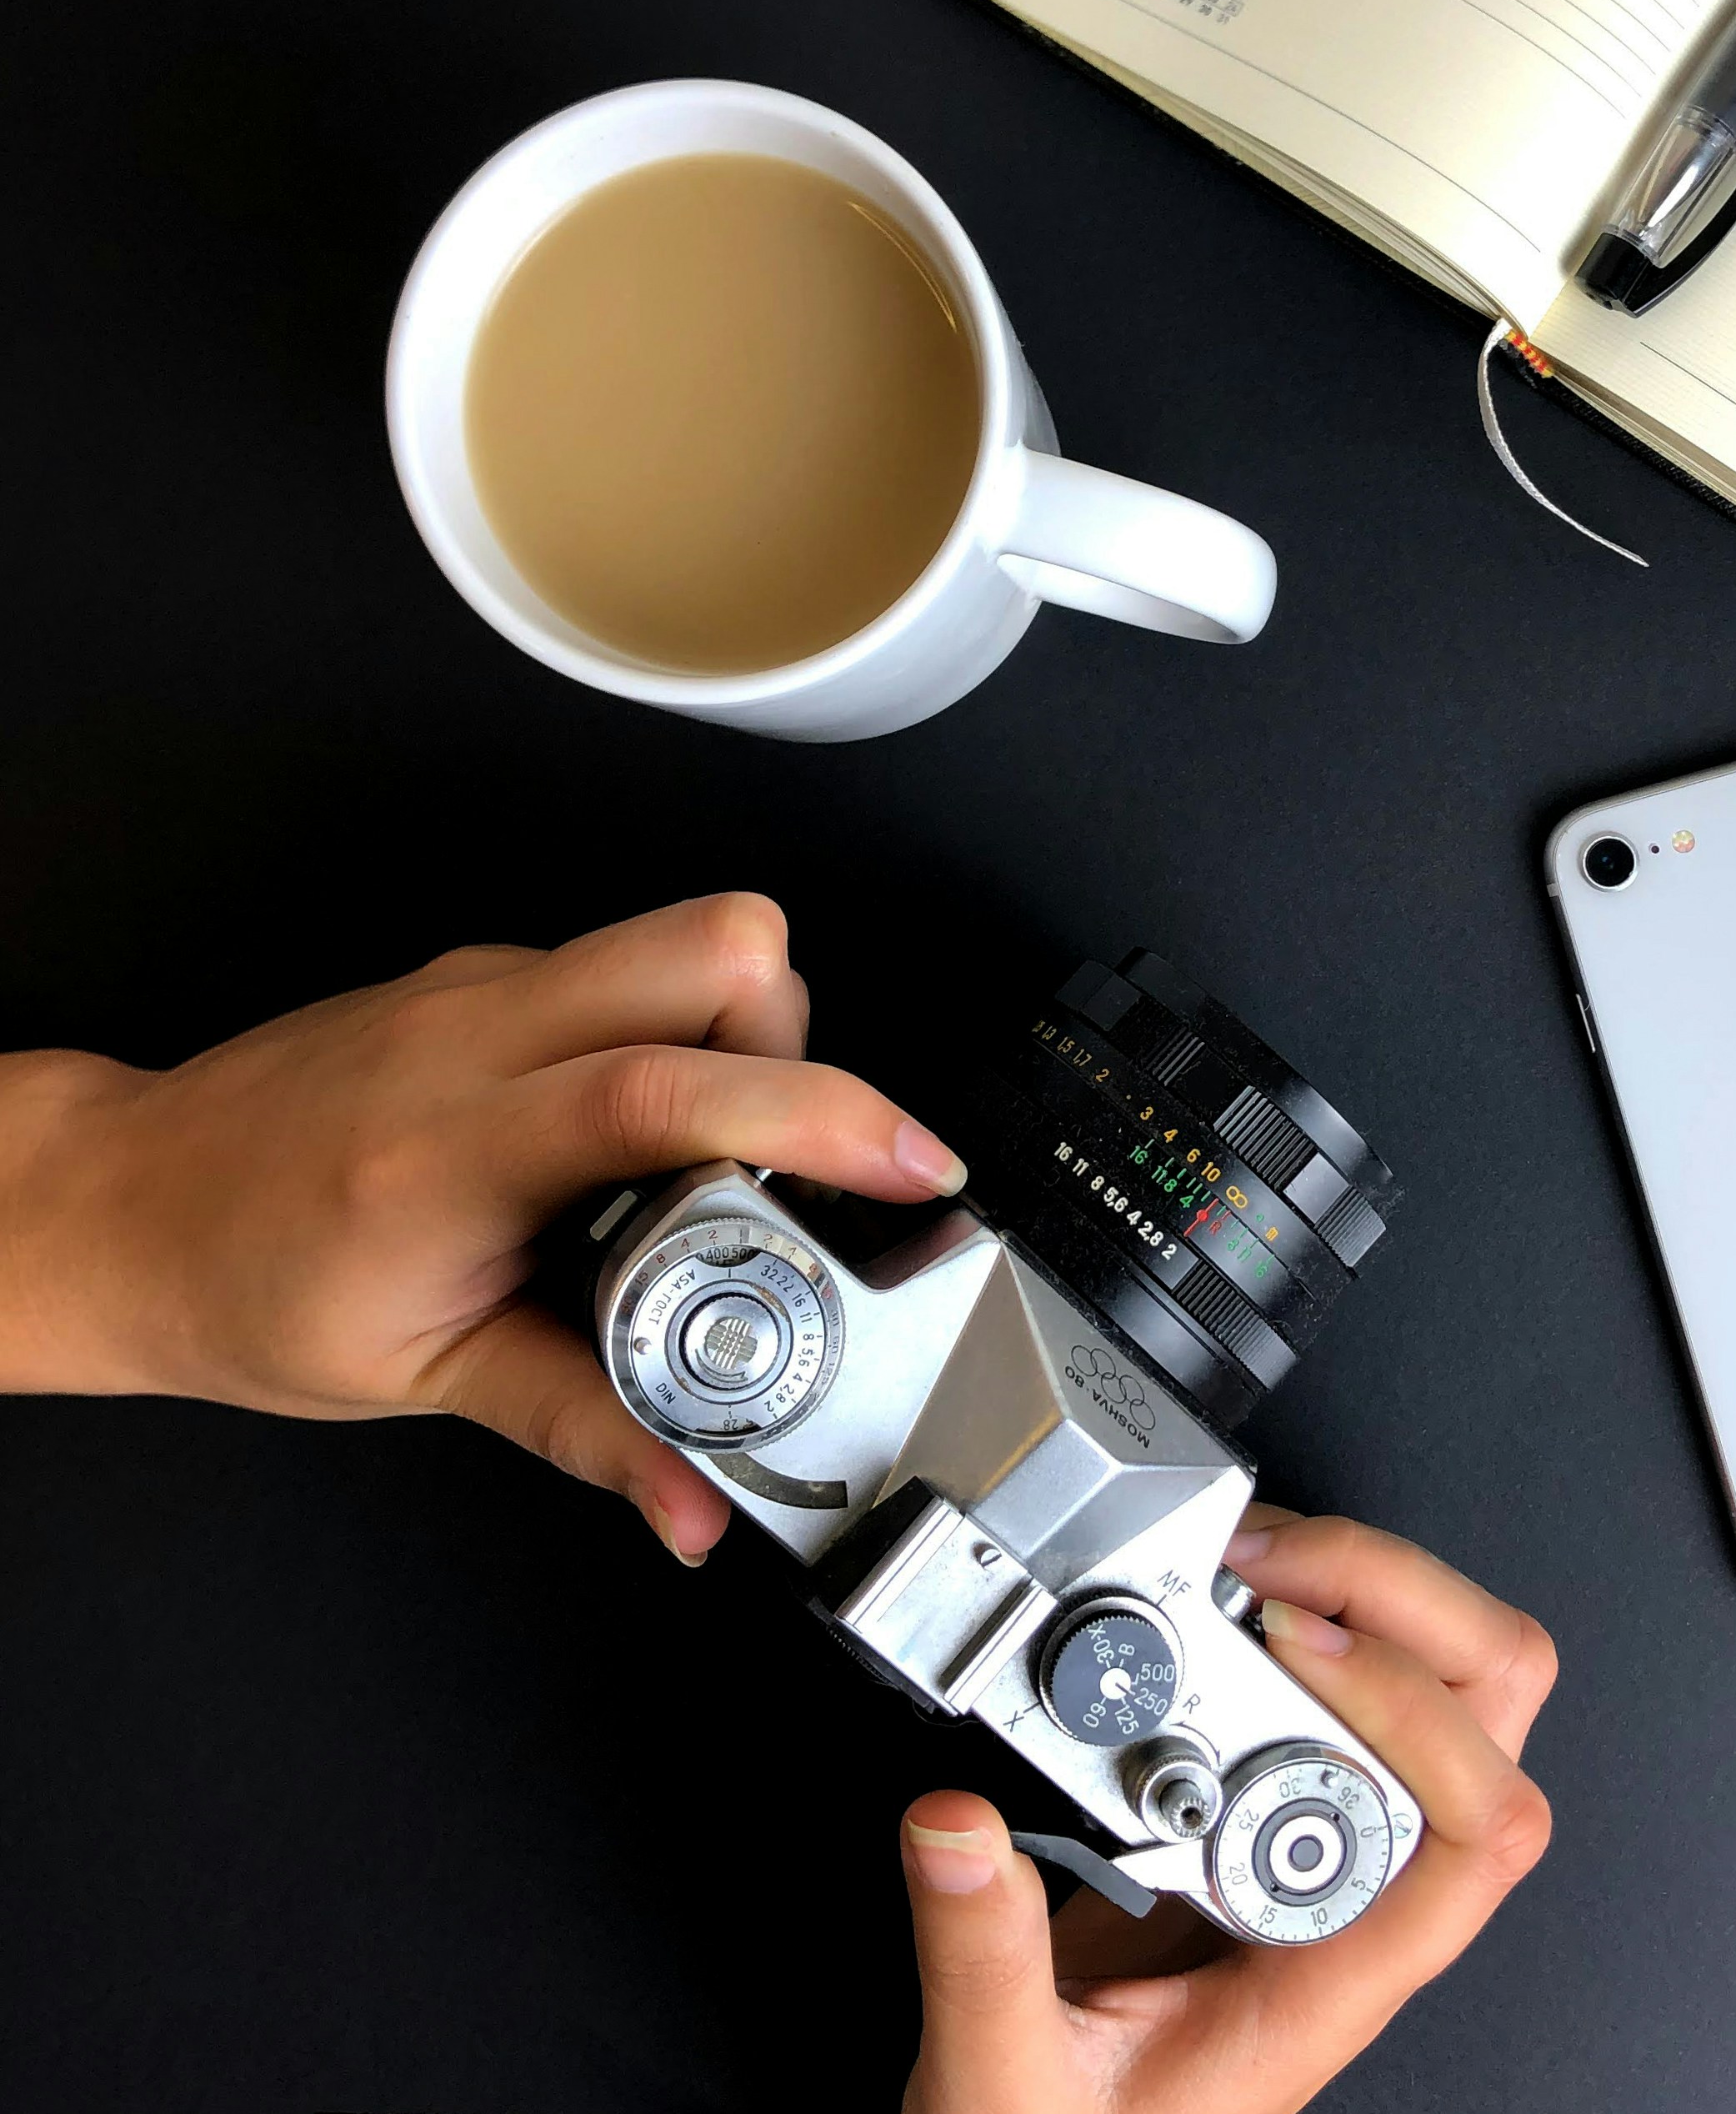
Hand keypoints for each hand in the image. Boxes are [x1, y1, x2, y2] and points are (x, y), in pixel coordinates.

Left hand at [0, 893, 965, 1559]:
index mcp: (455, 1151)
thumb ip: (587, 1430)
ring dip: (748, 1039)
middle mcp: (476, 1035)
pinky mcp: (490, 971)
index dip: (819, 1120)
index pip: (663, 1094)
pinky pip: (634, 970)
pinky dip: (675, 1043)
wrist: (121, 1204)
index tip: (910, 1169)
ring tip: (705, 1160)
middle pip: (717, 944)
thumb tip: (692, 1501)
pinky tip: (626, 1142)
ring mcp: (484, 984)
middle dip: (803, 1044)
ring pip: (688, 939)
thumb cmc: (241, 1284)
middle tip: (789, 1159)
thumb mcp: (425, 1377)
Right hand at [896, 1508, 1555, 2113]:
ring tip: (1248, 1565)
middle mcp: (1358, 1893)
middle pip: (1489, 1710)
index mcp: (1332, 1977)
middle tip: (1272, 1566)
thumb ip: (985, 1961)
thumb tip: (956, 1826)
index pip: (1482, 1827)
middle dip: (1400, 1598)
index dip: (1419, 1709)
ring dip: (1363, 1591)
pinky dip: (1307, 1606)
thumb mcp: (1010, 2087)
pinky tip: (1218, 1597)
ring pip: (1445, 1679)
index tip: (1294, 1644)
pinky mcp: (1277, 1797)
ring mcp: (1329, 1836)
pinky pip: (1359, 1676)